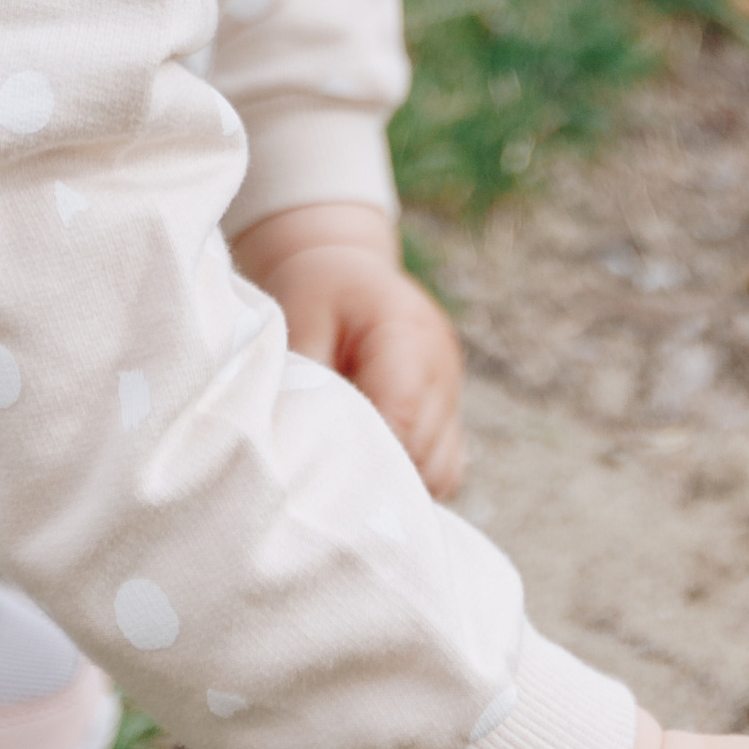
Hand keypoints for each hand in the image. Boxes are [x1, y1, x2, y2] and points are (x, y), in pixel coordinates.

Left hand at [230, 202, 467, 498]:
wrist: (348, 268)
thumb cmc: (318, 290)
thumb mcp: (299, 316)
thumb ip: (304, 377)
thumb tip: (295, 441)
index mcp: (407, 331)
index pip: (402, 413)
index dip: (367, 451)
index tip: (323, 475)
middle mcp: (442, 364)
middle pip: (424, 449)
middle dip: (377, 472)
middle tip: (325, 481)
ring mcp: (452, 389)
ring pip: (441, 469)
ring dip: (398, 479)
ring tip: (349, 472)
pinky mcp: (451, 410)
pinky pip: (446, 468)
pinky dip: (414, 478)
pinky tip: (375, 469)